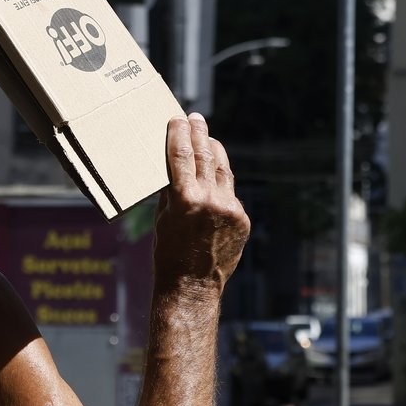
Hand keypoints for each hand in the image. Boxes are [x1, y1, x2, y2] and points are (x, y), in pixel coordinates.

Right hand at [153, 113, 249, 296]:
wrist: (192, 286)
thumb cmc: (168, 255)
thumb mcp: (162, 219)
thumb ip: (171, 192)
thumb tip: (172, 168)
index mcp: (185, 199)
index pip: (181, 155)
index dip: (179, 134)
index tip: (178, 119)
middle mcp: (210, 200)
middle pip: (205, 156)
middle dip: (200, 134)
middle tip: (196, 119)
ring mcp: (230, 209)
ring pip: (223, 171)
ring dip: (214, 152)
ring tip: (208, 139)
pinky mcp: (242, 219)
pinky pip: (230, 193)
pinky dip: (221, 184)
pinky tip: (214, 178)